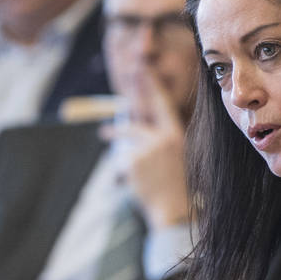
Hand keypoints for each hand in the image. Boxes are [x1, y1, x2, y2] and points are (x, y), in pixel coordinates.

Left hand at [100, 68, 189, 229]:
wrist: (173, 211)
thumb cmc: (174, 186)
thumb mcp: (173, 156)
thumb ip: (157, 137)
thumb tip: (133, 119)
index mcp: (176, 135)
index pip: (162, 104)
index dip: (153, 85)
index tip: (145, 68)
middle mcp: (163, 138)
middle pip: (140, 112)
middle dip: (132, 92)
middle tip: (126, 74)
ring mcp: (147, 149)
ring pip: (125, 136)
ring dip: (113, 134)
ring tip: (104, 133)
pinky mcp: (133, 162)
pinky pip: (119, 158)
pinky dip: (120, 168)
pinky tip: (128, 180)